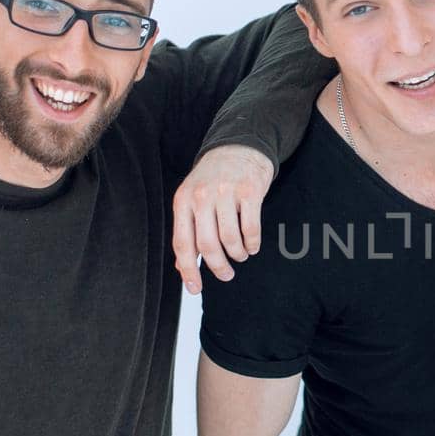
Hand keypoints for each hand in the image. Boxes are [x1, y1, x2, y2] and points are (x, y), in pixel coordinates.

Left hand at [172, 145, 275, 293]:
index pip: (182, 243)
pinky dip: (252, 243)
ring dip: (237, 254)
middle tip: (226, 275)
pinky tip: (252, 246)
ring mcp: (226, 193)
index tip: (195, 288)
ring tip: (240, 255)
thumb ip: (187, 230)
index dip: (188, 270)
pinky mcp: (249, 191)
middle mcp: (201, 197)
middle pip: (208, 245)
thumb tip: (182, 267)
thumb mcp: (191, 200)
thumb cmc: (213, 178)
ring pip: (230, 239)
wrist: (238, 147)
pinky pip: (251, 228)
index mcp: (183, 201)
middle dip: (218, 267)